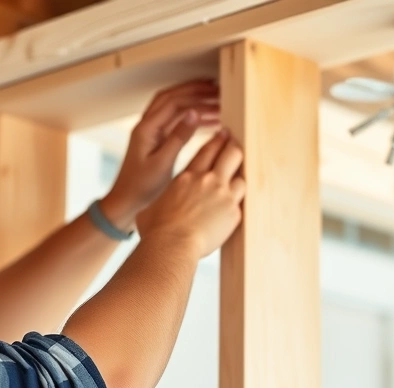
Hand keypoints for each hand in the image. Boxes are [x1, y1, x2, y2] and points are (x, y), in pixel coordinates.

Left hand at [101, 80, 220, 229]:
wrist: (126, 202)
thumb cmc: (141, 187)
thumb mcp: (163, 163)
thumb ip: (179, 137)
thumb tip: (194, 113)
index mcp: (146, 129)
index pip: (173, 102)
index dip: (195, 95)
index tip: (214, 94)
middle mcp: (146, 126)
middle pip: (172, 98)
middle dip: (194, 91)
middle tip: (216, 90)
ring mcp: (151, 132)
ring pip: (174, 108)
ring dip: (194, 103)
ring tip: (217, 103)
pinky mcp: (156, 141)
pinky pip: (175, 122)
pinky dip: (191, 118)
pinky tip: (208, 121)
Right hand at [136, 131, 245, 258]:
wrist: (171, 245)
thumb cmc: (156, 229)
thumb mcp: (152, 207)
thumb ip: (161, 202)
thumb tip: (154, 209)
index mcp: (188, 176)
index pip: (208, 150)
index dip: (218, 141)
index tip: (224, 136)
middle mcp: (209, 181)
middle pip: (232, 153)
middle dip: (235, 148)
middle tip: (236, 148)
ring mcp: (224, 196)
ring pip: (242, 177)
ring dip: (239, 179)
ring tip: (237, 182)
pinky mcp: (234, 213)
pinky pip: (242, 203)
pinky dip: (238, 205)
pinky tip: (234, 208)